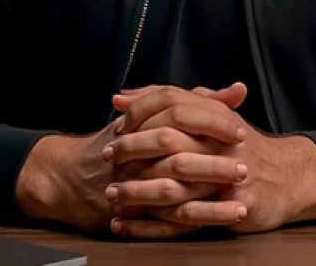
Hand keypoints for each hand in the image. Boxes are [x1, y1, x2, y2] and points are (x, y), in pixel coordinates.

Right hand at [14, 84, 245, 234]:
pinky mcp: (130, 211)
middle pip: (179, 152)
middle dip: (215, 162)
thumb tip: (238, 90)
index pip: (181, 114)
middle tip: (245, 167)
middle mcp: (137, 149)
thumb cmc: (120, 140)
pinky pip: (166, 221)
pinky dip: (194, 222)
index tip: (239, 130)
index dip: (211, 123)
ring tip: (242, 202)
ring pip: (174, 190)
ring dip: (210, 199)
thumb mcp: (154, 113)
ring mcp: (132, 182)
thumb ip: (197, 101)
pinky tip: (219, 225)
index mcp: (145, 121)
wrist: (70, 175)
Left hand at [106, 85, 315, 236]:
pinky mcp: (235, 204)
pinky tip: (128, 225)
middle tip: (106, 158)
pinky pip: (188, 216)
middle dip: (133, 149)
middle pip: (169, 139)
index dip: (141, 110)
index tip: (115, 124)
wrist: (288, 177)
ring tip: (112, 195)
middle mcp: (223, 139)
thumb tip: (121, 95)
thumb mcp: (212, 117)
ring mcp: (230, 173)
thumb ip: (171, 104)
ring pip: (175, 180)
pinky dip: (154, 224)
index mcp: (216, 114)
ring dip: (139, 189)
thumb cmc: (240, 146)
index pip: (172, 101)